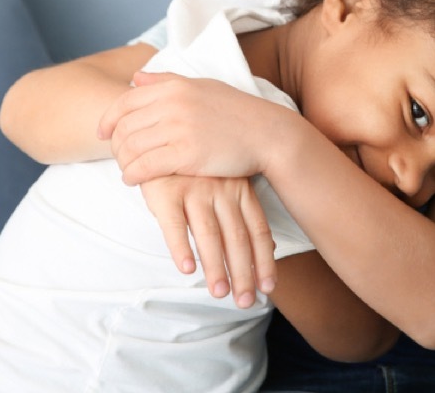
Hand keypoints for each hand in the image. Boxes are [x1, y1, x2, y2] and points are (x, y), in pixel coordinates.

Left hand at [99, 71, 296, 184]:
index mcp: (175, 86)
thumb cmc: (236, 111)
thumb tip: (136, 78)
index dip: (108, 119)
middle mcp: (173, 104)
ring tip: (126, 169)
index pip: (125, 101)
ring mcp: (179, 129)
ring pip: (131, 147)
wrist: (266, 134)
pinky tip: (133, 180)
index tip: (103, 133)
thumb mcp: (202, 86)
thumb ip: (166, 81)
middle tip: (117, 156)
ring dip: (122, 162)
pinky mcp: (187, 155)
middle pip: (124, 126)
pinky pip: (145, 166)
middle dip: (114, 144)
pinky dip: (132, 175)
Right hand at [140, 175, 276, 308]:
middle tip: (245, 302)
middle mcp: (222, 191)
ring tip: (219, 293)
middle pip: (237, 238)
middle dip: (243, 273)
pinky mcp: (166, 191)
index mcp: (241, 189)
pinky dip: (181, 247)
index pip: (258, 230)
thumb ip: (245, 213)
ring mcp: (195, 189)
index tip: (268, 287)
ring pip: (209, 235)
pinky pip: (174, 224)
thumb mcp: (228, 180)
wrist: (162, 133)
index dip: (264, 260)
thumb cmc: (199, 165)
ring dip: (216, 266)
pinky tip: (186, 269)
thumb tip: (271, 248)